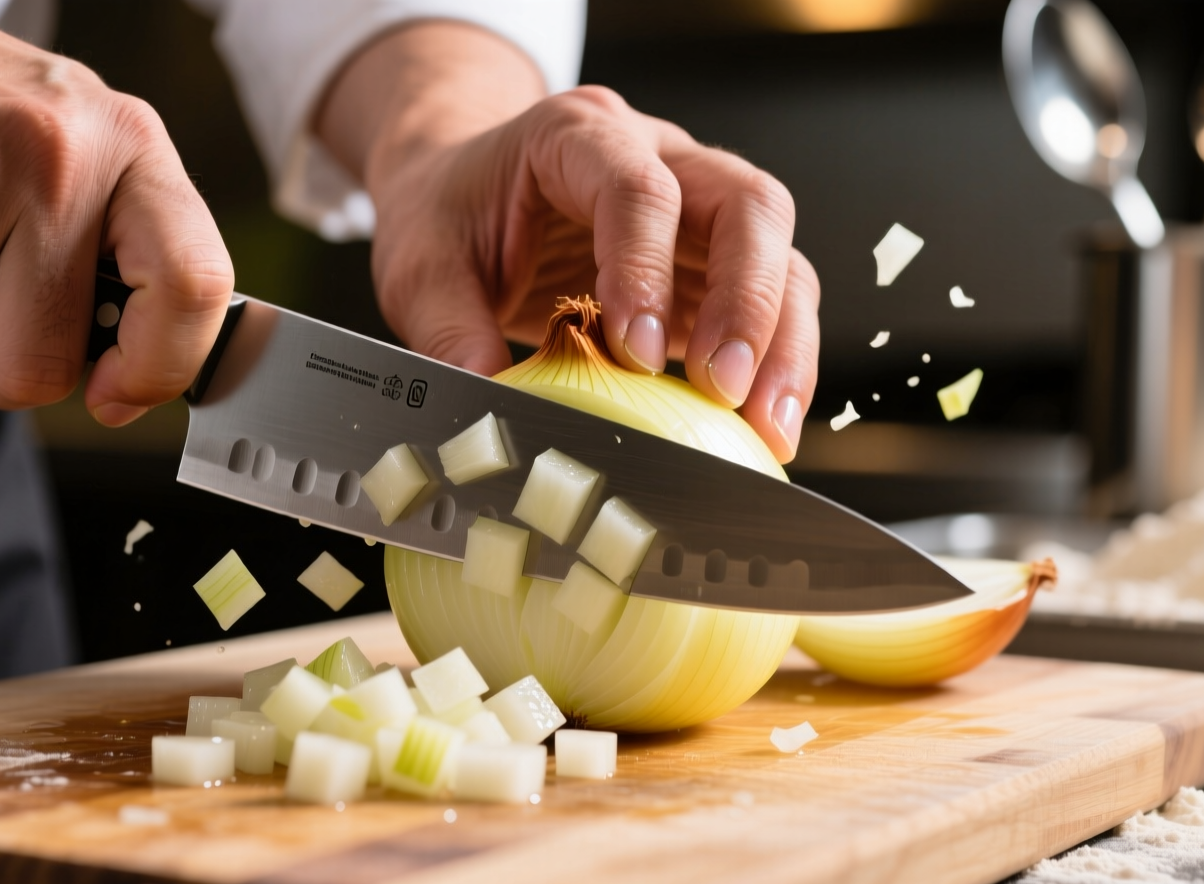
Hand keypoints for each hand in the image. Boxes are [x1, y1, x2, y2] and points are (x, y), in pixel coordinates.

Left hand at [317, 24, 819, 462]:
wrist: (465, 190)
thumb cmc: (450, 213)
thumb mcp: (420, 265)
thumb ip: (447, 331)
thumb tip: (487, 402)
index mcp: (577, 136)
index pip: (638, 186)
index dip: (646, 268)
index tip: (635, 352)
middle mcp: (659, 156)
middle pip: (747, 202)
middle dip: (748, 299)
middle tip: (724, 386)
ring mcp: (698, 209)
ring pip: (781, 253)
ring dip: (783, 341)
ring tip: (766, 425)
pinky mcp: (715, 267)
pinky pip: (776, 302)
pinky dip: (779, 363)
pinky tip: (763, 426)